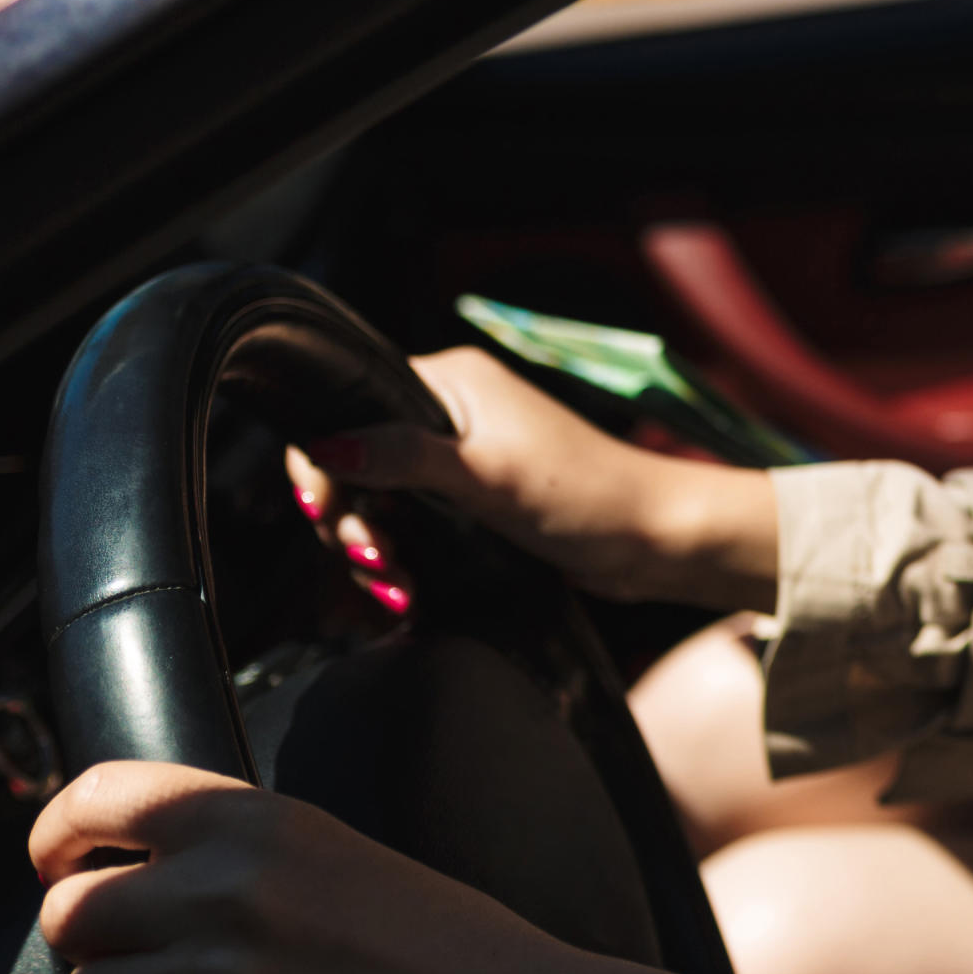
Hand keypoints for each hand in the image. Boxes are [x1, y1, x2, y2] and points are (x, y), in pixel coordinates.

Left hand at [35, 761, 753, 973]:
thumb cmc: (450, 947)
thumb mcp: (341, 851)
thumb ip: (239, 846)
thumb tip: (139, 861)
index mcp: (261, 823)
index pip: (97, 799)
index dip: (56, 834)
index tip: (60, 859)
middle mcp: (227, 891)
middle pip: (67, 910)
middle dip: (93, 938)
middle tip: (143, 952)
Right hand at [288, 348, 778, 611]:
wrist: (650, 538)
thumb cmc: (584, 493)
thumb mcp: (488, 475)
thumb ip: (404, 457)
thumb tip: (328, 446)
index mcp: (450, 382)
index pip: (346, 407)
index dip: (322, 463)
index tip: (326, 511)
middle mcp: (448, 412)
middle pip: (352, 463)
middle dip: (350, 520)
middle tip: (376, 560)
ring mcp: (457, 457)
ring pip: (375, 501)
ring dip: (373, 549)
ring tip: (396, 587)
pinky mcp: (469, 500)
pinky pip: (407, 525)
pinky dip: (398, 560)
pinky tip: (405, 592)